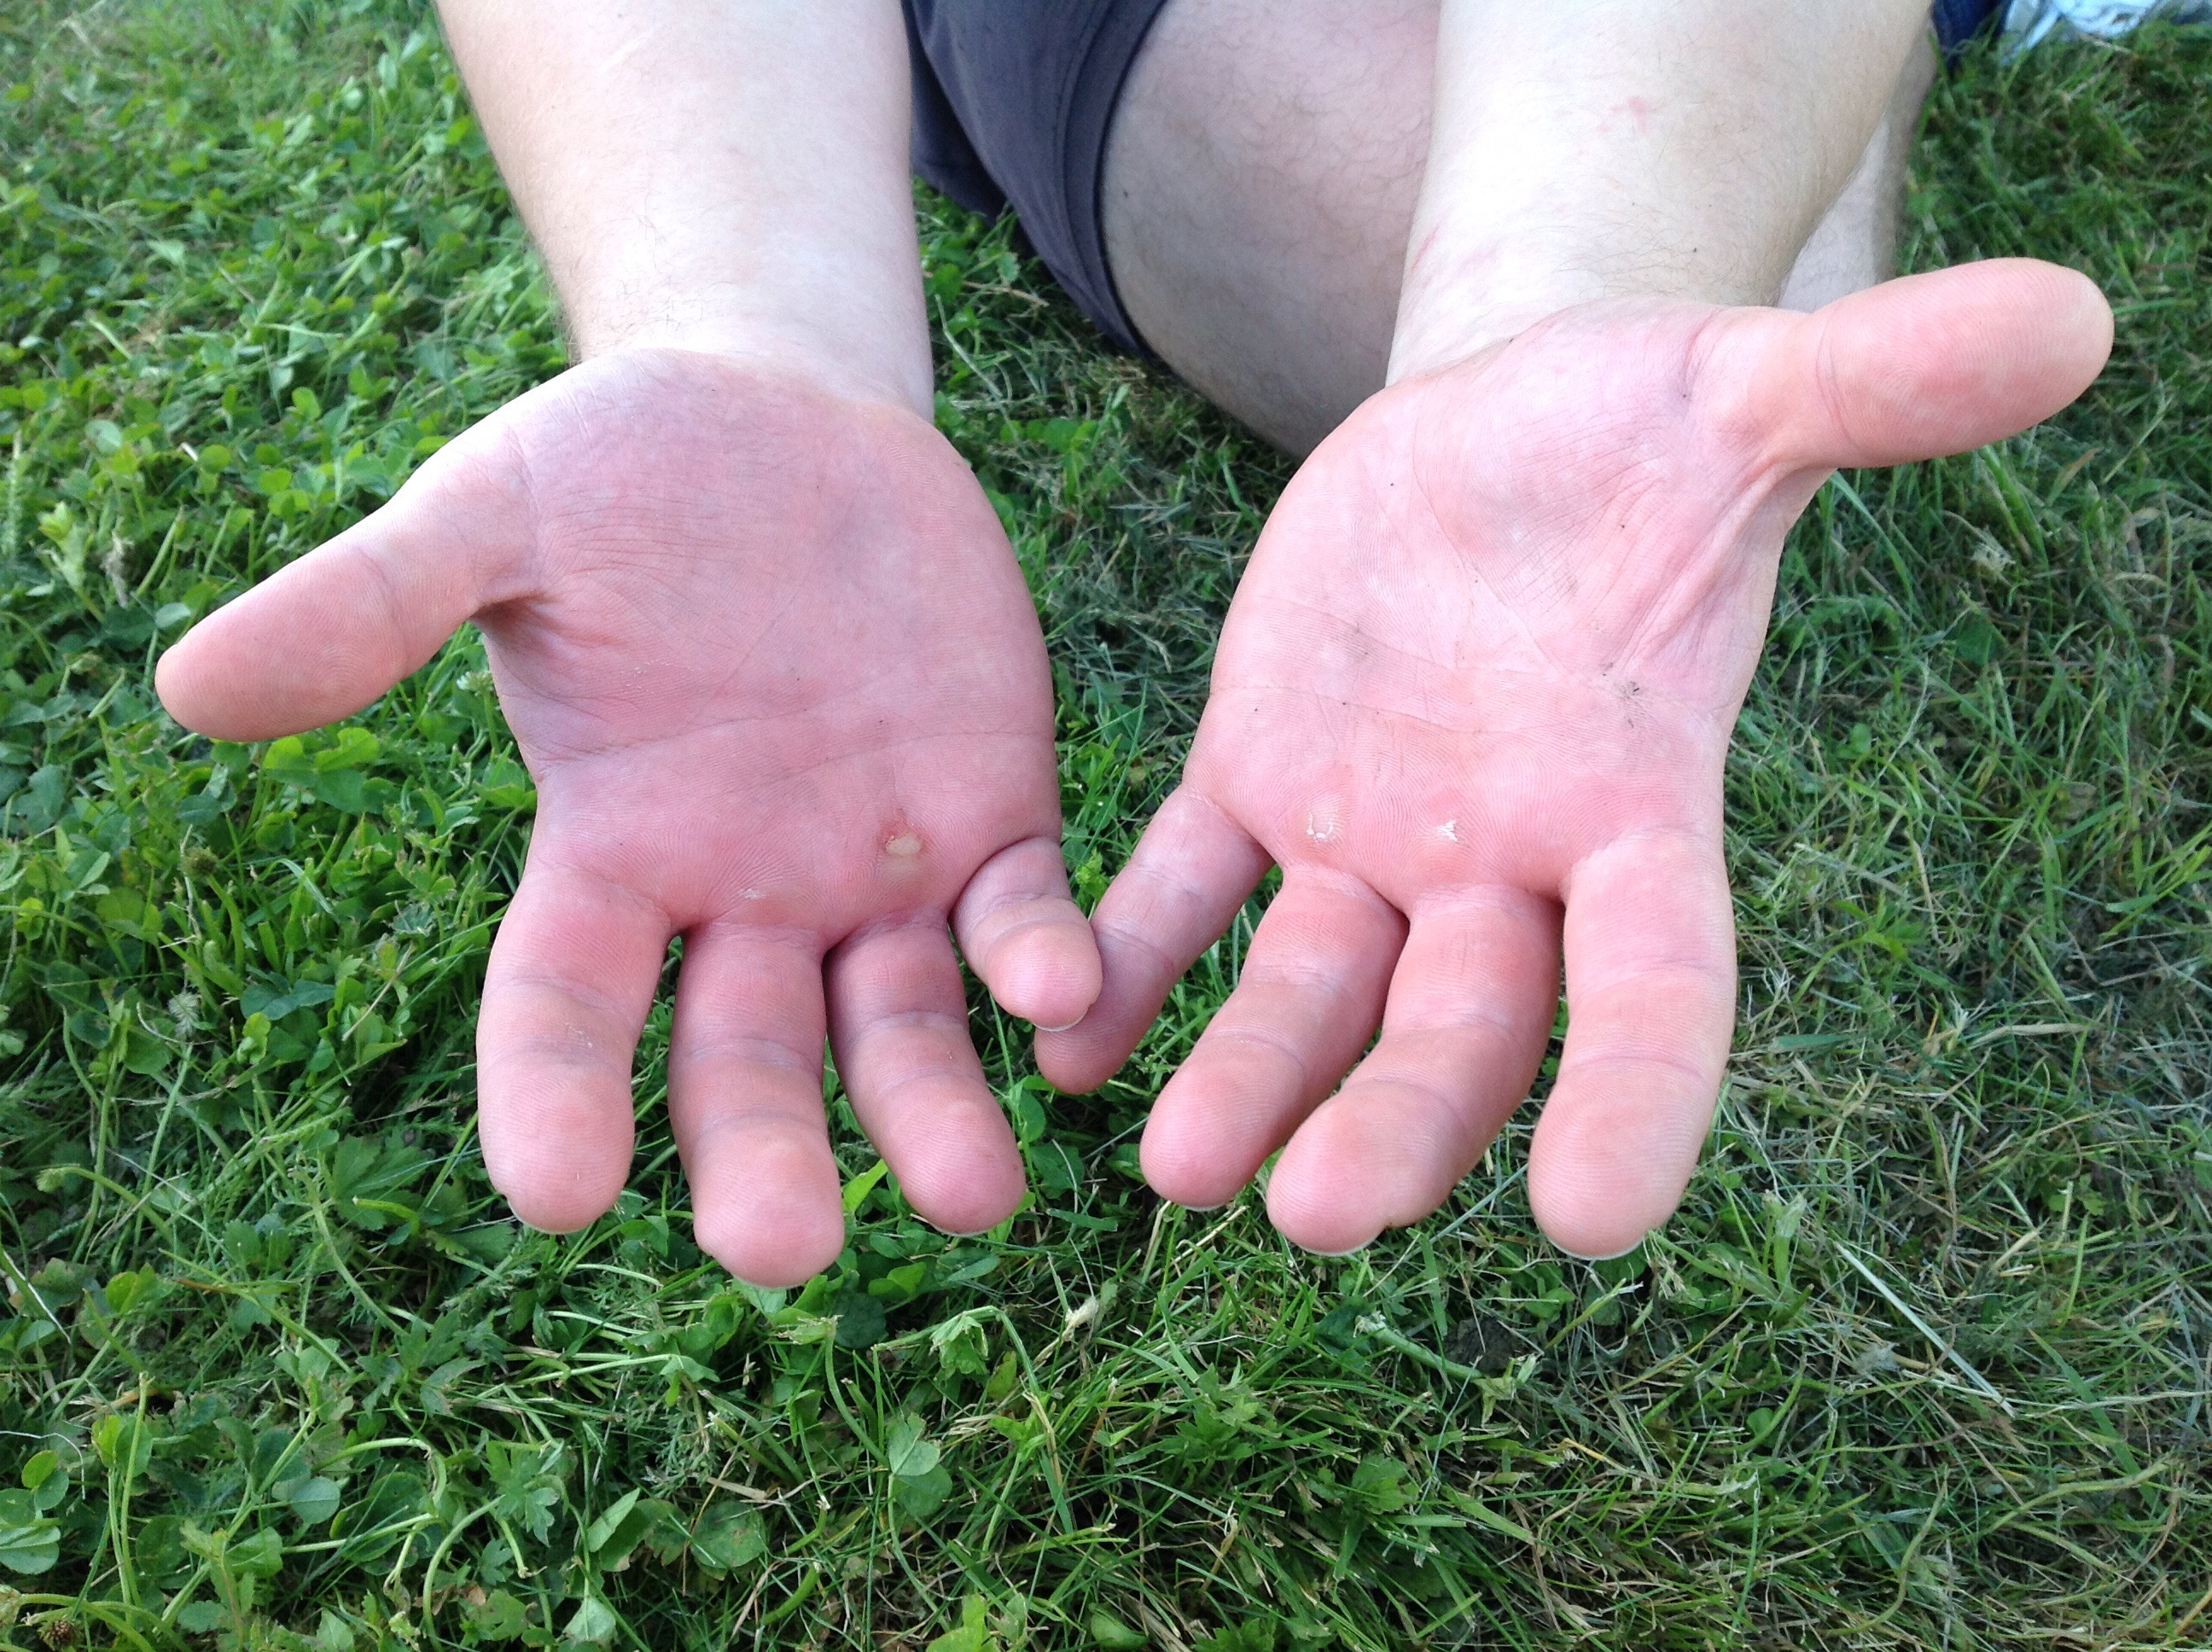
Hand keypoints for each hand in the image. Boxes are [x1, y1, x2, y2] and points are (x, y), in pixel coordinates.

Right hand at [158, 350, 1100, 1285]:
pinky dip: (1038, 960)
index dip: (552, 1095)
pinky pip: (1019, 916)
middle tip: (786, 1252)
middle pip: (742, 1058)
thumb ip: (375, 603)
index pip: (563, 1002)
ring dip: (931, 1116)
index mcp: (609, 847)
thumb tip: (190, 686)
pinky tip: (1062, 995)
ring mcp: (870, 868)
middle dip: (761, 1153)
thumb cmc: (620, 469)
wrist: (790, 417)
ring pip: (897, 1029)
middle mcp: (739, 892)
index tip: (556, 1197)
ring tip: (973, 1198)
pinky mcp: (990, 816)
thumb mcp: (495, 517)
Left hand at [1041, 261, 2108, 1257]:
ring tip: (1179, 1171)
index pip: (1661, 980)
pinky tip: (1064, 1033)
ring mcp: (1371, 836)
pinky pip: (1182, 894)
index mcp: (1635, 800)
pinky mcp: (1256, 782)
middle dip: (1399, 1120)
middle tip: (1320, 1214)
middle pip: (1460, 1027)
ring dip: (1246, 1078)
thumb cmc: (1648, 426)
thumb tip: (2080, 319)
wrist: (1506, 434)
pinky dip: (1127, 959)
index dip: (1636, 1094)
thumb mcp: (1743, 390)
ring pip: (1309, 990)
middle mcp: (1505, 860)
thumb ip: (1876, 386)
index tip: (1594, 1222)